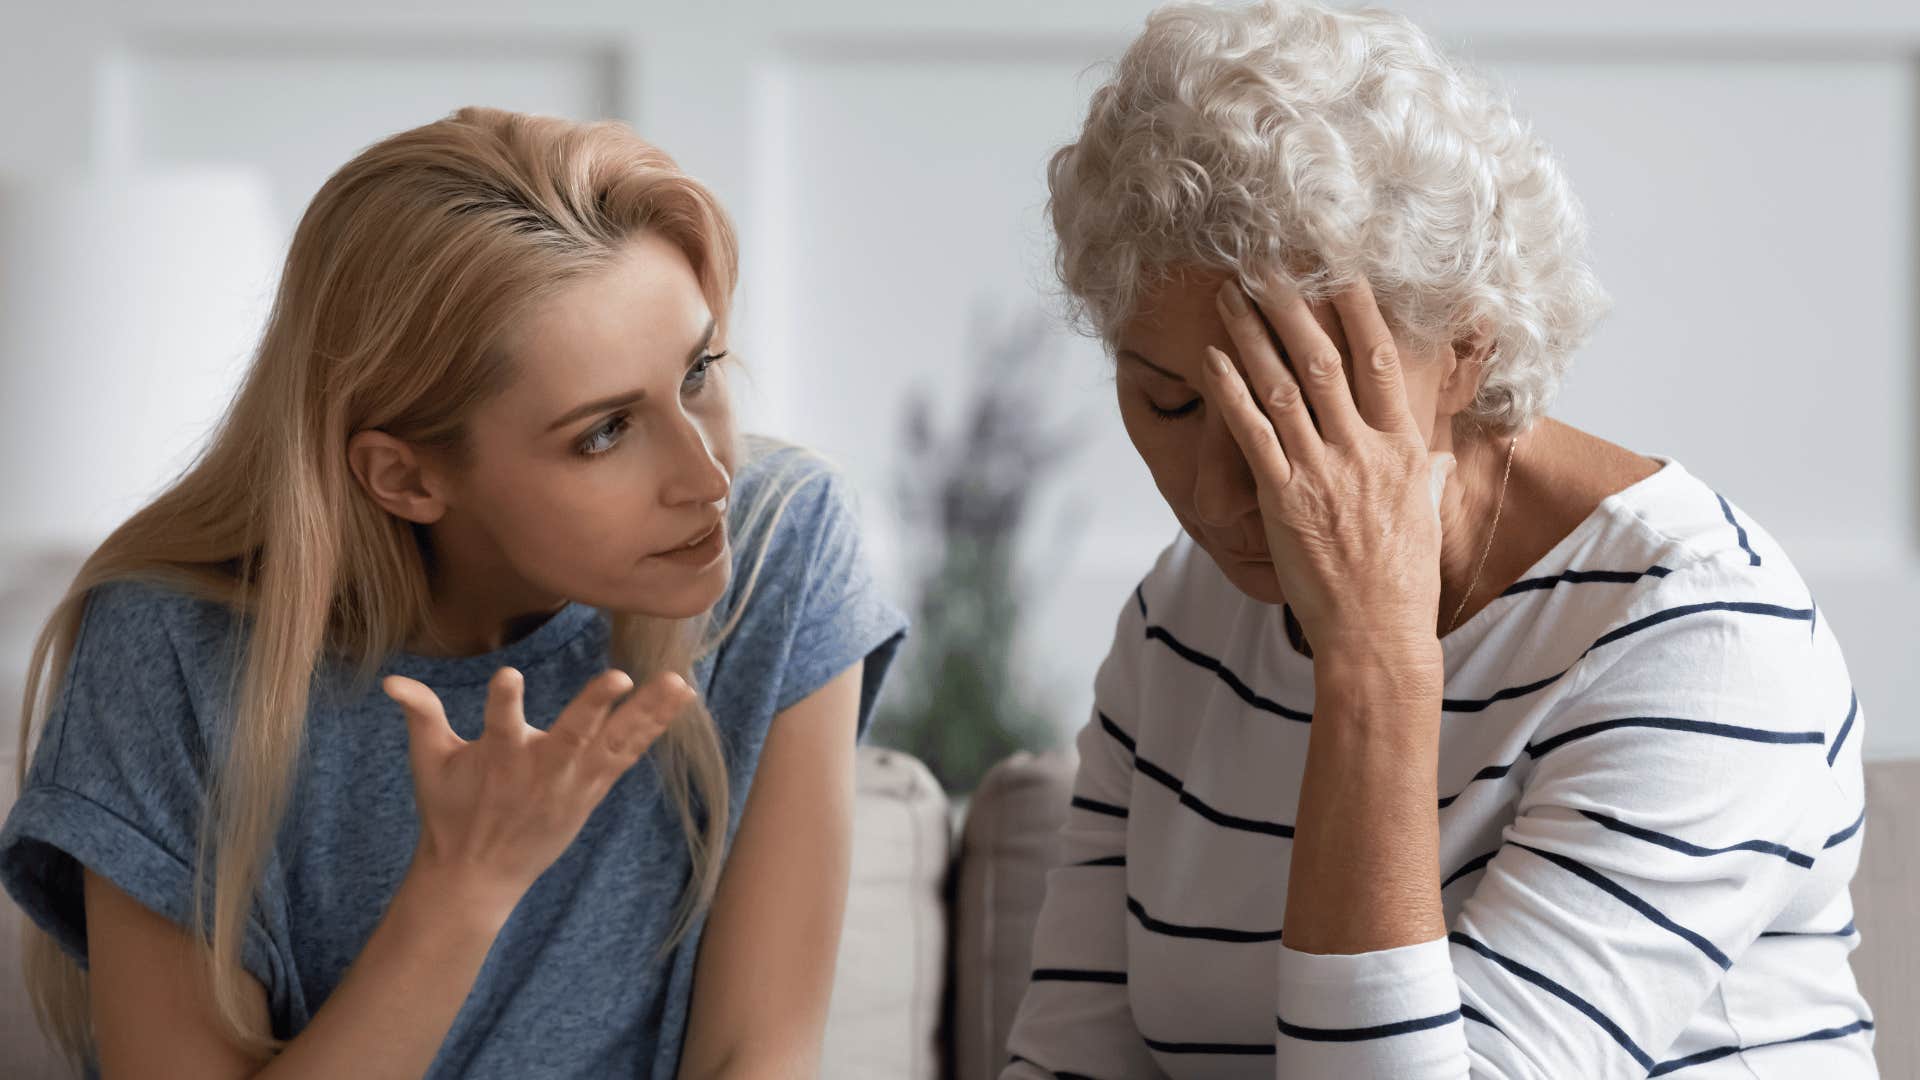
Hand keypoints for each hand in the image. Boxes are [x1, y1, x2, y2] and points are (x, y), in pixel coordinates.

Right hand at [383, 665, 694, 920]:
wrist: (477, 875)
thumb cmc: (450, 812)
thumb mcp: (428, 764)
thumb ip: (421, 716)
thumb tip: (391, 679)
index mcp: (498, 758)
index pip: (499, 723)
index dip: (503, 701)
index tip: (509, 677)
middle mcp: (541, 770)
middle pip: (572, 735)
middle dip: (594, 707)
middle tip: (619, 678)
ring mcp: (573, 783)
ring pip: (614, 743)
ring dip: (647, 713)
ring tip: (679, 682)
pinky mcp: (592, 791)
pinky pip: (627, 755)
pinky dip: (652, 729)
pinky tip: (679, 701)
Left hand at [1199, 275, 1453, 657]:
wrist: (1378, 635)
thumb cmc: (1403, 583)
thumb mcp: (1426, 518)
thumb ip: (1431, 477)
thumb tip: (1444, 458)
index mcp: (1403, 449)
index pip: (1381, 362)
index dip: (1358, 310)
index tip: (1338, 269)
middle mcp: (1364, 451)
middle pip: (1324, 360)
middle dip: (1292, 306)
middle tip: (1264, 265)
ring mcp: (1323, 473)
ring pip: (1282, 386)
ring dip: (1252, 335)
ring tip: (1229, 296)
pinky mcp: (1285, 500)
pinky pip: (1252, 434)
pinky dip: (1230, 392)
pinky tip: (1212, 360)